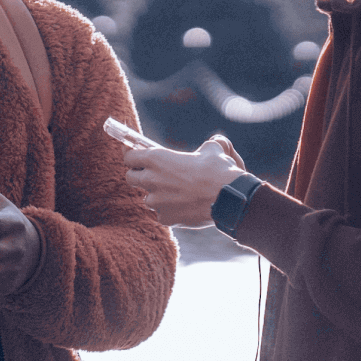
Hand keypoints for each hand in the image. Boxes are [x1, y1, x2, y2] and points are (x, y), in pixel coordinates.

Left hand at [123, 135, 245, 227]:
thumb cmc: (220, 171)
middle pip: (131, 178)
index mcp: (156, 159)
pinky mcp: (165, 218)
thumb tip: (216, 142)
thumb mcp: (214, 150)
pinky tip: (186, 207)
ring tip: (177, 193)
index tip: (136, 157)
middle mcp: (151, 179)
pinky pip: (162, 213)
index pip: (129, 156)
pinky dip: (170, 211)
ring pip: (148, 198)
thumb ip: (207, 146)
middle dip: (139, 176)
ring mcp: (156, 201)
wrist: (230, 199)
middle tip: (154, 175)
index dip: (132, 156)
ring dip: (157, 195)